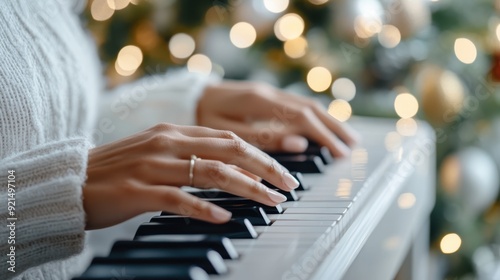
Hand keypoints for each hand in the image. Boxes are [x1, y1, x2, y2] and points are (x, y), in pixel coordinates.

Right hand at [83, 124, 298, 229]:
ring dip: (246, 187)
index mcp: (174, 131)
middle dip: (265, 168)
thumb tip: (232, 167)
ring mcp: (152, 165)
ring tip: (270, 202)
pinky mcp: (137, 190)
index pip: (229, 138)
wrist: (72, 180)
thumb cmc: (119, 170)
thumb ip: (192, 154)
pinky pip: (178, 198)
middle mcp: (167, 142)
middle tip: (289, 186)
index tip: (283, 172)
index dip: (261, 154)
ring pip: (210, 172)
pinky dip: (203, 207)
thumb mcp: (158, 152)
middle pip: (229, 150)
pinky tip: (223, 217)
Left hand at [197, 81, 358, 156]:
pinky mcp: (263, 95)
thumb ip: (262, 139)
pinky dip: (313, 116)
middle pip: (310, 110)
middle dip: (333, 128)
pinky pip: (295, 104)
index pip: (301, 120)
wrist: (186, 97)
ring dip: (327, 121)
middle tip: (352, 147)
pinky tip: (320, 125)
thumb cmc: (200, 117)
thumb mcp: (225, 132)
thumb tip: (299, 144)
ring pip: (305, 104)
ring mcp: (266, 92)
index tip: (339, 155)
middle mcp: (267, 94)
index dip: (323, 137)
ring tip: (345, 137)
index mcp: (259, 103)